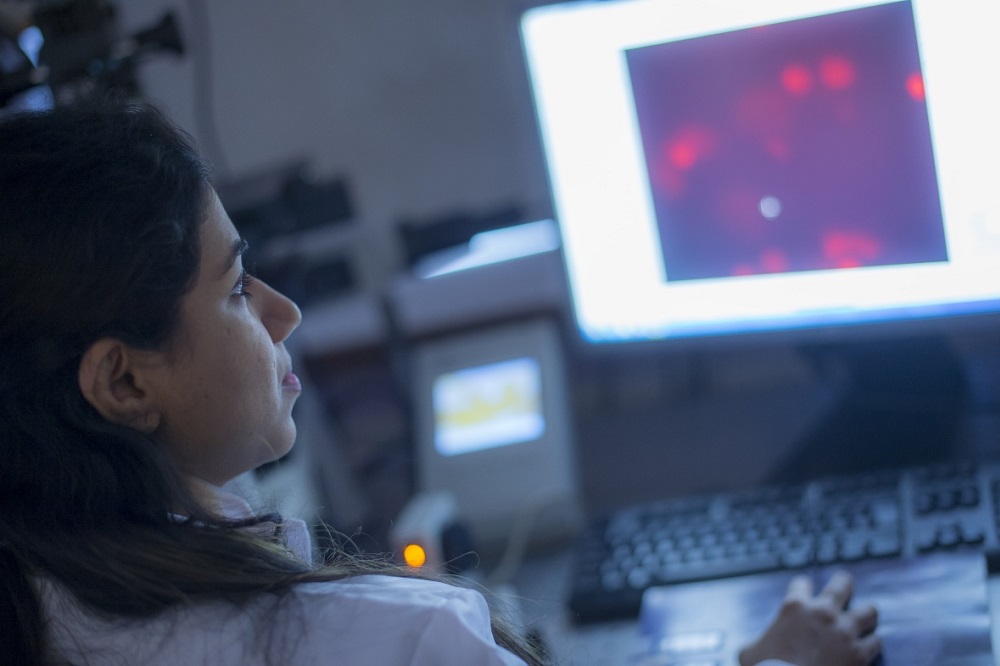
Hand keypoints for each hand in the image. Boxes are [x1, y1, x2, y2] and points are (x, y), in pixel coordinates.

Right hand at [738, 571, 880, 665]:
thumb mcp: (750, 651)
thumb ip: (756, 642)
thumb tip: (753, 650)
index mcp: (794, 606)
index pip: (802, 583)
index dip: (803, 590)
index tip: (804, 597)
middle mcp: (822, 613)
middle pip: (843, 584)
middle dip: (845, 586)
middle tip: (846, 592)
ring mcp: (844, 631)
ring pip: (869, 611)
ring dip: (866, 616)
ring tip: (864, 622)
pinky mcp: (859, 653)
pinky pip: (876, 642)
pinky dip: (872, 645)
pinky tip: (867, 649)